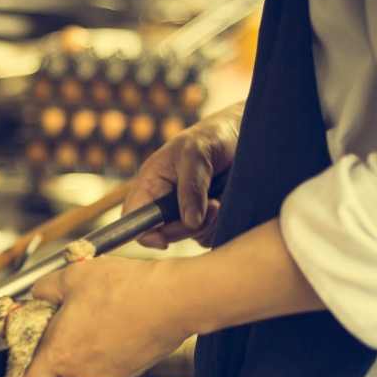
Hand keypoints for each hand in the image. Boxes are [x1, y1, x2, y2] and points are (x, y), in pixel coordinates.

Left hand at [14, 257, 192, 376]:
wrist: (172, 300)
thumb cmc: (122, 289)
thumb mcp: (71, 276)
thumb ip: (44, 289)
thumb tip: (37, 295)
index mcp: (59, 354)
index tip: (21, 370)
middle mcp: (81, 372)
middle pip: (55, 376)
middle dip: (54, 355)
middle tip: (60, 326)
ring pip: (82, 370)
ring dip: (81, 352)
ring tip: (92, 319)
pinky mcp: (130, 373)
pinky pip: (106, 367)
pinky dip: (105, 352)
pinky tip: (113, 325)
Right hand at [122, 101, 244, 248]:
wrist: (242, 135)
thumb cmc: (210, 138)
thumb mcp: (196, 154)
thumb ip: (191, 187)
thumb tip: (190, 221)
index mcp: (150, 185)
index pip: (134, 218)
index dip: (144, 233)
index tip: (164, 241)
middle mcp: (164, 203)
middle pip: (166, 234)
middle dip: (189, 226)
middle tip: (214, 206)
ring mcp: (185, 214)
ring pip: (191, 236)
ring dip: (210, 223)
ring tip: (221, 199)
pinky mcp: (205, 221)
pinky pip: (210, 236)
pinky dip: (221, 224)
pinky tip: (227, 203)